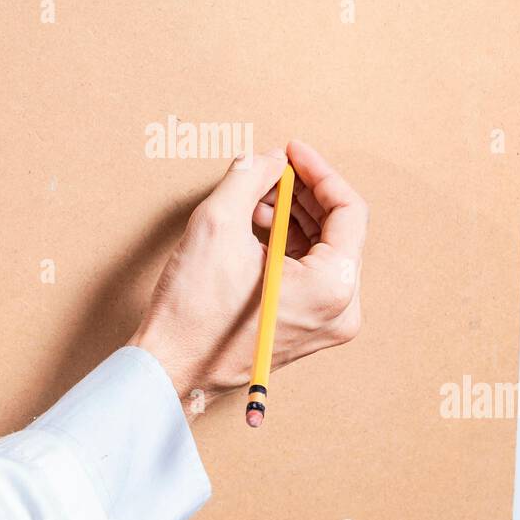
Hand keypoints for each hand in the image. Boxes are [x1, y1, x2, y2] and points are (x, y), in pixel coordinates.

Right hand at [131, 140, 367, 405]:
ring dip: (294, 217)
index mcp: (333, 286)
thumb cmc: (193, 309)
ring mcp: (327, 325)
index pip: (348, 211)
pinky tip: (255, 227)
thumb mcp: (218, 223)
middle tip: (272, 170)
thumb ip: (250, 178)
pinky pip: (310, 274)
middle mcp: (341, 310)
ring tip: (254, 200)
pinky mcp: (308, 330)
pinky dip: (288, 245)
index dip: (318, 172)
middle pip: (340, 231)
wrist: (171, 367)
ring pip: (324, 250)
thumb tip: (269, 159)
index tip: (291, 151)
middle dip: (304, 194)